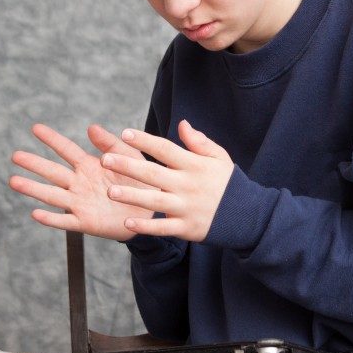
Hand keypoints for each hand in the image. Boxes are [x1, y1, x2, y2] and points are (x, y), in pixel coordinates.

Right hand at [9, 123, 156, 240]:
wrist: (151, 211)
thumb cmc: (140, 182)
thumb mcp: (129, 158)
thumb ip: (112, 144)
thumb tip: (91, 127)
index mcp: (88, 166)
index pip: (66, 150)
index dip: (52, 139)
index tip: (35, 128)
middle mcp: (79, 183)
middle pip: (52, 172)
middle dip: (34, 164)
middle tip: (15, 155)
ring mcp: (80, 203)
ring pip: (52, 195)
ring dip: (33, 189)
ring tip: (14, 181)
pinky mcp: (85, 222)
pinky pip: (64, 220)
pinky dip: (50, 218)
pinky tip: (35, 213)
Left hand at [100, 119, 234, 241]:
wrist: (247, 214)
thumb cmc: (228, 183)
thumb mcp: (219, 157)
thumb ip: (199, 142)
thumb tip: (182, 124)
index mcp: (194, 165)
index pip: (165, 149)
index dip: (145, 141)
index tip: (125, 133)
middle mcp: (187, 185)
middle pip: (153, 173)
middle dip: (128, 167)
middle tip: (105, 160)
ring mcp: (186, 208)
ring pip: (154, 201)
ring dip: (132, 196)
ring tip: (110, 192)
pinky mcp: (187, 228)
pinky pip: (163, 228)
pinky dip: (146, 227)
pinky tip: (127, 223)